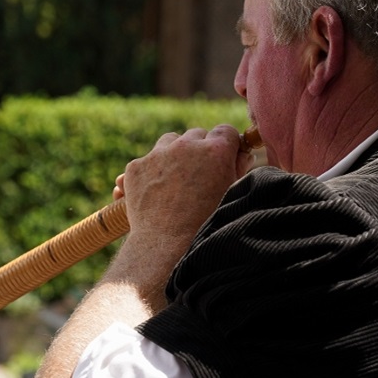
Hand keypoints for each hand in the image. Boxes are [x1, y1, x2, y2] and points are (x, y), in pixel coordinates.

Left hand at [116, 125, 253, 249]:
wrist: (166, 245)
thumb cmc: (206, 224)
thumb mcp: (231, 196)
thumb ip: (238, 170)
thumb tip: (241, 155)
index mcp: (216, 150)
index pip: (225, 131)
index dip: (226, 144)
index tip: (225, 156)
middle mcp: (187, 145)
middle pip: (197, 134)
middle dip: (200, 149)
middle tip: (199, 174)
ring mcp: (158, 154)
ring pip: (170, 141)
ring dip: (175, 154)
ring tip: (177, 180)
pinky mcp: (137, 166)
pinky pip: (148, 160)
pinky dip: (152, 172)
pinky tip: (156, 192)